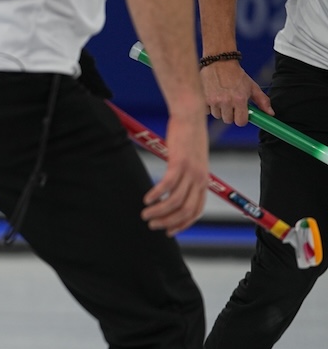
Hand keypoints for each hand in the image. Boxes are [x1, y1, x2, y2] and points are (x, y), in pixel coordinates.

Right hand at [141, 112, 207, 235]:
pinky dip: (156, 195)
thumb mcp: (192, 161)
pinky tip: (146, 199)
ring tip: (145, 214)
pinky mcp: (179, 163)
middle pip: (185, 210)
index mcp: (203, 182)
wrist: (191, 116)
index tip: (168, 232)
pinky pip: (167, 185)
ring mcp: (190, 172)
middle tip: (151, 224)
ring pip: (175, 201)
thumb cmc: (188, 138)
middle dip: (168, 222)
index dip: (182, 224)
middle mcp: (199, 179)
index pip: (196, 211)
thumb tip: (174, 190)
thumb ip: (187, 177)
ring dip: (159, 211)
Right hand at [200, 60, 272, 125]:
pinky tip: (214, 97)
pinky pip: (207, 111)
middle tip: (232, 104)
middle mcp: (226, 102)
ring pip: (218, 116)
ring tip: (222, 98)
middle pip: (228, 120)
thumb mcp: (252, 87)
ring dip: (220, 110)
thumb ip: (262, 101)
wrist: (220, 63)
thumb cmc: (237, 75)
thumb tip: (270, 113)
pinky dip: (210, 107)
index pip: (241, 122)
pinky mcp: (203, 100)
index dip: (242, 119)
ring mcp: (213, 101)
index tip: (241, 114)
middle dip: (231, 114)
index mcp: (239, 99)